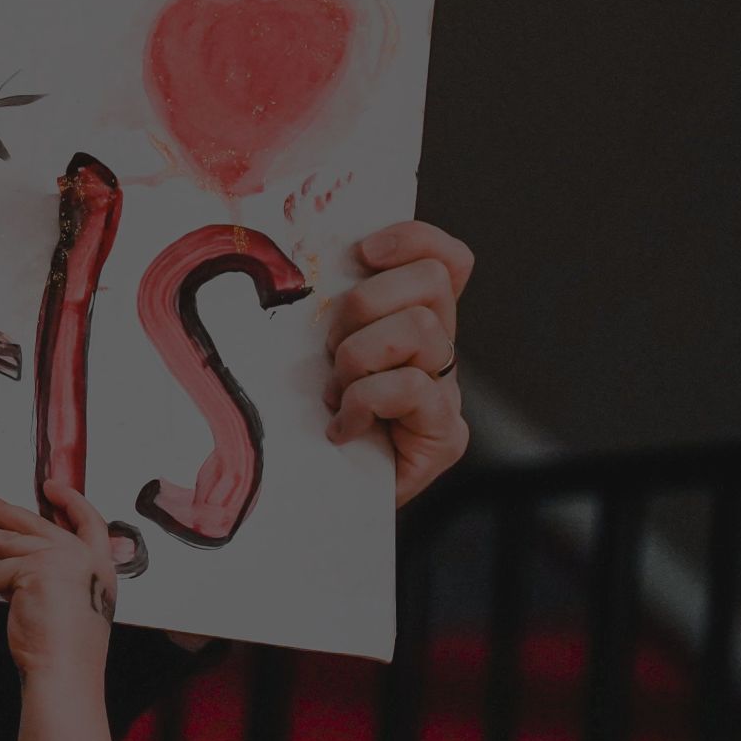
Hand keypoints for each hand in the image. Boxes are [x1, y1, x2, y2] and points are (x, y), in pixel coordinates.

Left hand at [0, 479, 118, 686]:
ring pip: (1, 540)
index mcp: (98, 565)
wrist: (67, 671)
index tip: (51, 488)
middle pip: (32, 522)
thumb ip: (53, 580)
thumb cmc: (68, 651)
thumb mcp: (70, 604)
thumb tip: (14, 568)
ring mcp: (58, 558)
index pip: (89, 521)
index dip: (71, 501)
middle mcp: (82, 556)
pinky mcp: (32, 570)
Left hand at [322, 219, 472, 505]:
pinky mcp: (445, 434)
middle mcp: (440, 349)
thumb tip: (293, 259)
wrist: (318, 500)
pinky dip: (364, 402)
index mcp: (413, 318)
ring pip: (419, 329)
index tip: (364, 253)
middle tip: (330, 348)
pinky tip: (343, 427)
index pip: (444, 258)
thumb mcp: (311, 350)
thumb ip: (324, 307)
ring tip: (336, 391)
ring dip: (358, 357)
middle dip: (363, 305)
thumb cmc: (308, 419)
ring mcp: (447, 392)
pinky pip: (410, 387)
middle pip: (430, 282)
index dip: (412, 240)